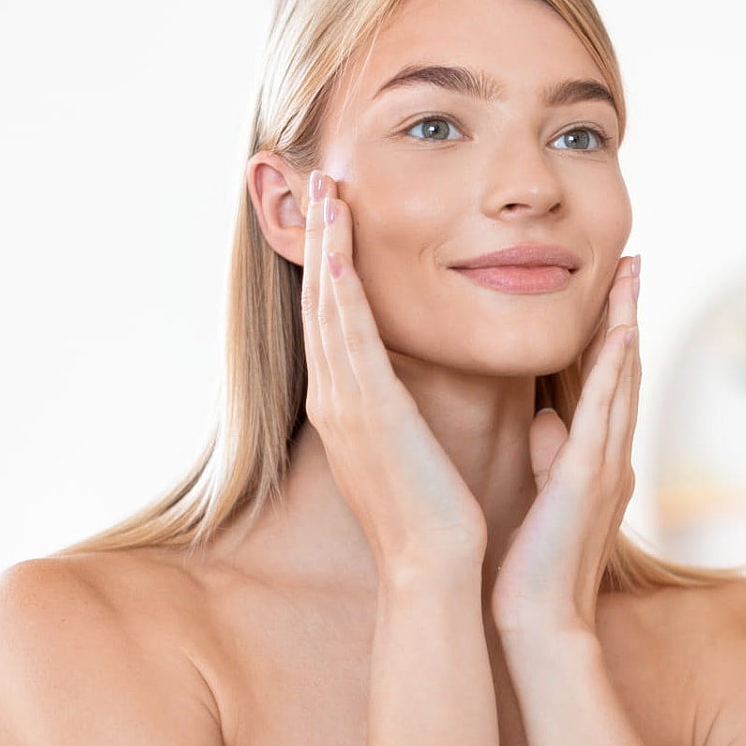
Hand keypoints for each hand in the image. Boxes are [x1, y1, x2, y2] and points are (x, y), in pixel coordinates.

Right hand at [301, 171, 486, 579]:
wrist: (430, 565)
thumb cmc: (429, 513)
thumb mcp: (407, 448)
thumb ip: (400, 413)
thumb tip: (406, 391)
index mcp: (348, 406)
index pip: (333, 320)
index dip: (329, 265)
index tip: (333, 216)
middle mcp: (335, 399)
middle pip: (318, 303)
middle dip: (317, 239)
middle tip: (315, 180)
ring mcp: (345, 404)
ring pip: (327, 309)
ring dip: (324, 247)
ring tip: (324, 192)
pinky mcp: (369, 412)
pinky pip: (350, 339)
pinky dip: (340, 293)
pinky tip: (337, 253)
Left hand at [490, 254, 641, 637]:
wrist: (540, 623)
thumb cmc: (536, 569)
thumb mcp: (544, 500)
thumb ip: (549, 455)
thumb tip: (544, 418)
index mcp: (595, 460)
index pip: (605, 384)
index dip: (611, 334)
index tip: (611, 289)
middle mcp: (610, 456)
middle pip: (623, 370)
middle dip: (627, 313)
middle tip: (631, 261)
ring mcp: (605, 465)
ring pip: (621, 379)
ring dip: (627, 324)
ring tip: (630, 276)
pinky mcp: (588, 478)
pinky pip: (605, 412)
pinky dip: (613, 369)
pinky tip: (620, 332)